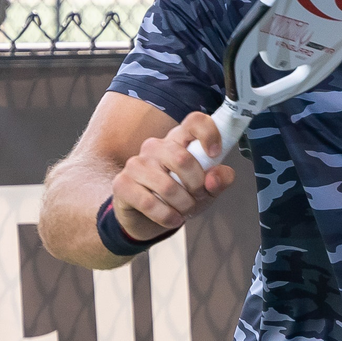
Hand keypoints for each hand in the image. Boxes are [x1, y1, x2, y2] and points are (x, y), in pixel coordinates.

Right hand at [111, 111, 234, 240]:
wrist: (148, 219)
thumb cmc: (180, 196)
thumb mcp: (208, 189)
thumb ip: (220, 180)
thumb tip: (214, 179)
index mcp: (179, 139)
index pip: (195, 121)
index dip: (208, 134)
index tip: (215, 154)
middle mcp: (156, 146)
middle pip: (182, 159)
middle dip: (197, 186)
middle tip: (199, 198)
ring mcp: (136, 163)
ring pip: (168, 186)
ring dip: (183, 205)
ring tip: (185, 210)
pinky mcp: (122, 184)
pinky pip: (149, 203)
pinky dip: (167, 216)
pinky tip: (172, 218)